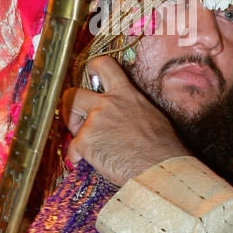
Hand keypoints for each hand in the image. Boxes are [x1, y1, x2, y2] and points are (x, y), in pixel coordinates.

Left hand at [62, 55, 189, 187]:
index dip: (92, 67)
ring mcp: (95, 121)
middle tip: (77, 121)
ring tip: (91, 148)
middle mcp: (108, 103)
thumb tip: (125, 116)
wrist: (159, 166)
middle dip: (70, 108)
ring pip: (74, 126)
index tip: (90, 74)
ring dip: (78, 137)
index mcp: (126, 93)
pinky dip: (77, 157)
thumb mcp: (151, 115)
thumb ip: (131, 108)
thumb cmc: (162, 147)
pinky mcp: (86, 140)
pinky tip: (86, 162)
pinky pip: (73, 149)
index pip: (104, 65)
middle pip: (73, 94)